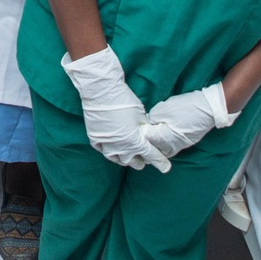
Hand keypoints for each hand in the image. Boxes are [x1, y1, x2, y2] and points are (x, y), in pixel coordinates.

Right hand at [62, 48, 171, 172]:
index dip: (160, 162)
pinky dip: (107, 150)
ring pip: (116, 159)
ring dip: (123, 159)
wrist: (102, 92)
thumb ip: (144, 129)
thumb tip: (145, 133)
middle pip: (133, 162)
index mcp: (136, 142)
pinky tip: (109, 148)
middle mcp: (121, 147)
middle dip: (140, 161)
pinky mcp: (95, 137)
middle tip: (143, 159)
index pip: (152, 156)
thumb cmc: (124, 101)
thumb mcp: (141, 115)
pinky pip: (102, 150)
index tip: (165, 167)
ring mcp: (106, 144)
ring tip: (126, 157)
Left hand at [142, 84, 233, 160]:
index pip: (145, 139)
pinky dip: (164, 143)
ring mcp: (180, 146)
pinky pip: (170, 147)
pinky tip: (162, 134)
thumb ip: (151, 119)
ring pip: (162, 150)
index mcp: (164, 138)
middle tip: (142, 131)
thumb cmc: (185, 107)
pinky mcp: (185, 144)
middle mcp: (171, 147)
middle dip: (146, 141)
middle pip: (153, 149)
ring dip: (155, 144)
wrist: (208, 109)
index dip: (140, 131)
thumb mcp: (162, 109)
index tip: (137, 125)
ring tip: (152, 133)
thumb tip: (148, 124)